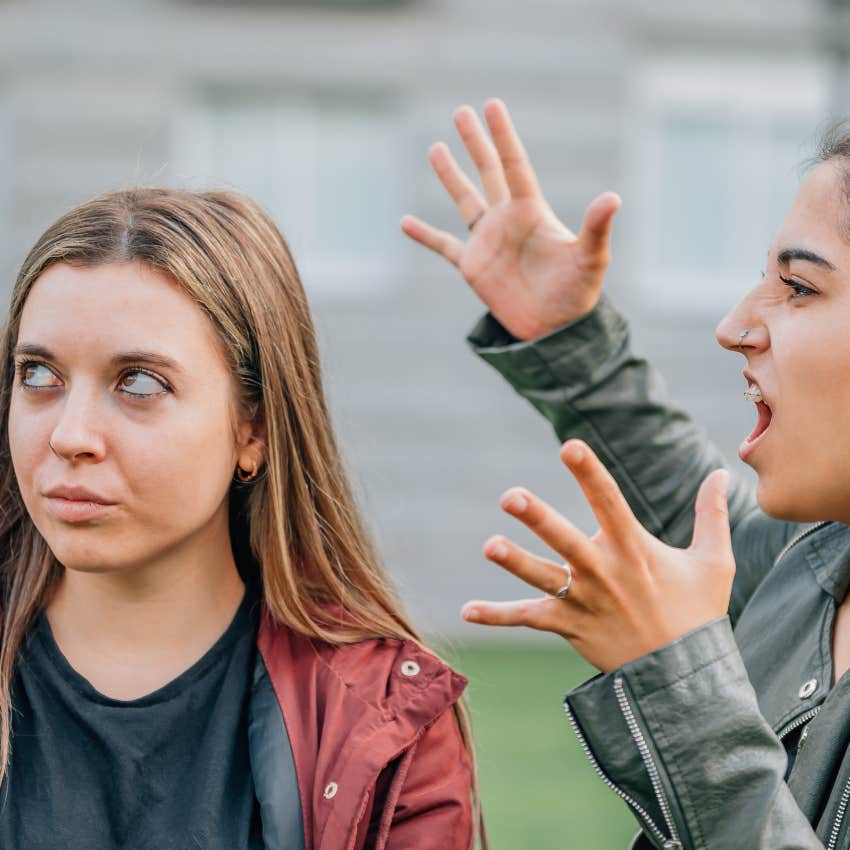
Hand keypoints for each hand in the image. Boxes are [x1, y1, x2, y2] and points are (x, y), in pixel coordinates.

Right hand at [400, 99, 620, 340]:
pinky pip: (444, 246)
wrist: (553, 328)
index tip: (491, 106)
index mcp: (531, 212)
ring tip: (436, 148)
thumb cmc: (577, 293)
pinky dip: (424, 235)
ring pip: (464, 200)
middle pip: (488, 173)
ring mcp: (487, 242)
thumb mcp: (590, 260)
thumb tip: (613, 198)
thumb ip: (596, 228)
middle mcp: (507, 220)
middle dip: (475, 143)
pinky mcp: (472, 266)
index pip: (514, 166)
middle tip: (461, 111)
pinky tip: (404, 222)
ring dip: (450, 176)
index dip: (502, 136)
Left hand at [461, 440, 734, 672]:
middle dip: (539, 518)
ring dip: (515, 562)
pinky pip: (529, 620)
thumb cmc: (698, 614)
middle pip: (566, 541)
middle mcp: (605, 573)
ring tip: (489, 546)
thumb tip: (722, 472)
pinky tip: (466, 611)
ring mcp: (584, 602)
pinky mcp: (568, 627)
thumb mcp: (715, 562)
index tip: (569, 446)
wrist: (684, 678)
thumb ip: (712, 514)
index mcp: (635, 550)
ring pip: (543, 579)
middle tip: (510, 497)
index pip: (609, 502)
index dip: (589, 473)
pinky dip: (498, 616)